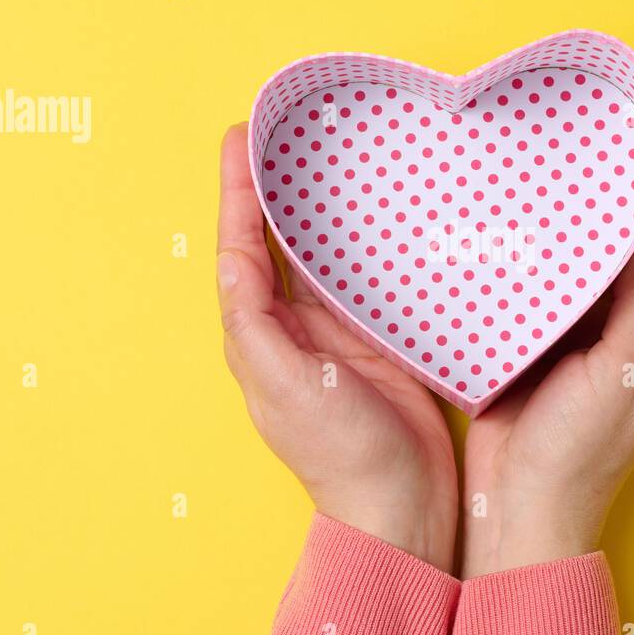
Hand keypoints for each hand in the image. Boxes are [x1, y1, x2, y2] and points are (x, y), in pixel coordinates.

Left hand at [216, 124, 457, 571]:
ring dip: (315, 205)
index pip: (242, 249)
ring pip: (319, 254)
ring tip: (322, 153)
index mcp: (261, 335)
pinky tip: (378, 214)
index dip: (237, 192)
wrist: (402, 505)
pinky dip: (362, 241)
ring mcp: (339, 332)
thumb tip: (231, 261)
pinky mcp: (380, 339)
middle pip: (277, 241)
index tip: (241, 137)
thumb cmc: (342, 455)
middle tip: (280, 129)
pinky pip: (364, 277)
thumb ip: (257, 327)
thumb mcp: (288, 389)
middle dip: (273, 185)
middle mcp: (295, 327)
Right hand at [461, 133, 633, 576]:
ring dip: (586, 218)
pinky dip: (539, 253)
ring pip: (590, 262)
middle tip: (616, 139)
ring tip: (569, 167)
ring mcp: (576, 337)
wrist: (517, 505)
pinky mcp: (532, 343)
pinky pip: (543, 286)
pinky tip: (522, 224)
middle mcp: (623, 329)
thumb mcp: (623, 375)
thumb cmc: (579, 453)